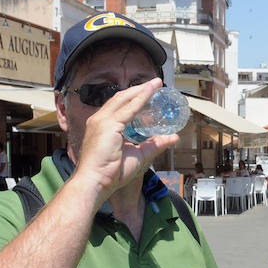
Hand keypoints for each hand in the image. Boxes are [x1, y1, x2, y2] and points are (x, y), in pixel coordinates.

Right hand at [74, 78, 178, 201]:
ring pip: (124, 99)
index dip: (134, 97)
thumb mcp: (138, 156)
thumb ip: (154, 145)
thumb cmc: (111, 173)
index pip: (119, 106)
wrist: (95, 183)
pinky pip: (128, 108)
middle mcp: (99, 120)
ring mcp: (102, 121)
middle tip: (156, 84)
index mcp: (103, 126)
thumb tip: (173, 137)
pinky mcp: (107, 125)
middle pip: (121, 98)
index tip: (149, 92)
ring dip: (141, 90)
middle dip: (139, 89)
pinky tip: (151, 92)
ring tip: (156, 84)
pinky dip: (141, 98)